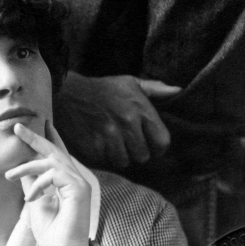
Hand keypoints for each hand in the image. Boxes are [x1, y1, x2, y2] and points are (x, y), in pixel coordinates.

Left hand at [5, 121, 90, 245]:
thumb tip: (21, 169)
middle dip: (35, 138)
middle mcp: (75, 179)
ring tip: (10, 175)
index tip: (33, 127)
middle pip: (54, 151)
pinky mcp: (79, 188)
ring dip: (27, 166)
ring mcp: (79, 183)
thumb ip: (31, 184)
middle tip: (17, 127)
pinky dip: (39, 183)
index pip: (56, 155)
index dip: (46, 139)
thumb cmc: (52, 234)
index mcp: (66, 182)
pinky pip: (54, 174)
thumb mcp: (35, 203)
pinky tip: (30, 197)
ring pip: (51, 161)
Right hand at [55, 72, 179, 170]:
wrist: (66, 93)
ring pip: (125, 161)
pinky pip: (107, 161)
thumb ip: (155, 89)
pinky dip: (104, 155)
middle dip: (137, 151)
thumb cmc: (102, 89)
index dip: (157, 146)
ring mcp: (110, 137)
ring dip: (120, 155)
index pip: (162, 142)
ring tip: (111, 141)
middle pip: (144, 156)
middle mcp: (127, 124)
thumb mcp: (129, 83)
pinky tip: (99, 142)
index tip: (149, 143)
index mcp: (140, 109)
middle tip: (126, 141)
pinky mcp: (94, 147)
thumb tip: (178, 90)